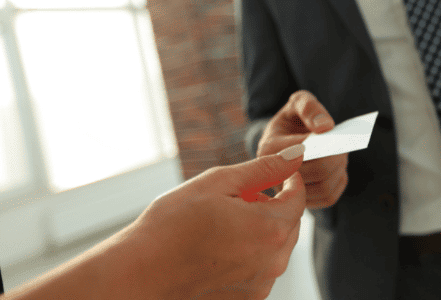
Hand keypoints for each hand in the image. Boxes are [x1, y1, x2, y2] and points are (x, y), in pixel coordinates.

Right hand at [109, 145, 305, 299]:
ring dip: (263, 228)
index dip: (292, 182)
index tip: (281, 174)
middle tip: (243, 195)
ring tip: (227, 220)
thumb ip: (263, 170)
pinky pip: (263, 267)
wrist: (142, 271)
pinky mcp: (248, 297)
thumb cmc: (172, 224)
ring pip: (277, 246)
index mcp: (268, 229)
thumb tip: (295, 155)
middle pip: (289, 224)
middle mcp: (272, 261)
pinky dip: (252, 251)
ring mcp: (260, 284)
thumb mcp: (218, 183)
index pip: (298, 199)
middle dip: (274, 205)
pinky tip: (222, 244)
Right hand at [257, 90, 347, 207]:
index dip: (326, 142)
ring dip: (339, 169)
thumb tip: (326, 127)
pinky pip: (327, 197)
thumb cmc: (293, 119)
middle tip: (344, 144)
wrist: (286, 139)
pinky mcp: (302, 201)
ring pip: (324, 188)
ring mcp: (287, 191)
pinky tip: (336, 168)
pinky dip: (338, 181)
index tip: (333, 133)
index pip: (304, 150)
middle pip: (318, 170)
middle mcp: (275, 175)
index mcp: (270, 148)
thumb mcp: (297, 103)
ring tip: (340, 154)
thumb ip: (309, 107)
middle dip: (337, 156)